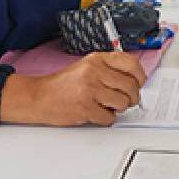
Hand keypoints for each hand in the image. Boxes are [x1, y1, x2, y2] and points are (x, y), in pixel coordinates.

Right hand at [0, 51, 145, 125]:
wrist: (39, 97)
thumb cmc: (64, 84)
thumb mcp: (87, 67)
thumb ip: (109, 69)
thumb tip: (136, 80)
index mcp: (96, 59)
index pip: (131, 63)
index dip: (140, 76)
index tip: (139, 82)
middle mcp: (94, 72)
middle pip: (130, 86)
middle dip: (131, 97)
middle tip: (125, 100)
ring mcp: (90, 90)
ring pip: (123, 103)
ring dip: (117, 109)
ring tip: (106, 106)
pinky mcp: (86, 108)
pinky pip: (110, 118)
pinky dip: (105, 119)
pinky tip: (96, 113)